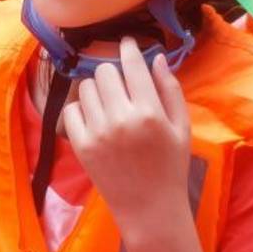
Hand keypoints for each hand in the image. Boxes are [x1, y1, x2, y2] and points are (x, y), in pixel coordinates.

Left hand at [63, 37, 190, 222]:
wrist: (149, 208)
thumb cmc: (170, 165)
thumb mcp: (181, 127)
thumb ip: (170, 89)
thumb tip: (156, 57)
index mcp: (149, 112)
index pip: (132, 65)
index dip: (128, 48)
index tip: (126, 43)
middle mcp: (121, 118)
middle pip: (104, 71)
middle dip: (113, 72)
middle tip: (120, 84)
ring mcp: (97, 132)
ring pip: (86, 87)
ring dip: (97, 89)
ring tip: (108, 103)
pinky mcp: (81, 145)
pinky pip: (71, 109)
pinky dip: (81, 109)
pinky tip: (94, 118)